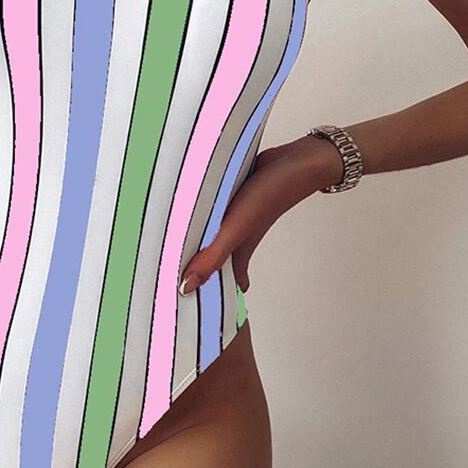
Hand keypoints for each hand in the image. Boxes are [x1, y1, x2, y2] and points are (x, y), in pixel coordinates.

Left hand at [178, 135, 342, 294]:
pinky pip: (212, 210)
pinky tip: (187, 206)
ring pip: (211, 233)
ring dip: (196, 236)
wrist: (293, 161)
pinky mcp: (232, 196)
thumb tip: (185, 287)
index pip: (224, 282)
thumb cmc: (268, 197)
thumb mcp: (237, 230)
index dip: (211, 295)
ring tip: (174, 241)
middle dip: (196, 266)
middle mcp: (235, 236)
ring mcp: (234, 216)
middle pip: (213, 258)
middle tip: (175, 273)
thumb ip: (211, 257)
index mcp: (237, 251)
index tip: (195, 306)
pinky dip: (201, 212)